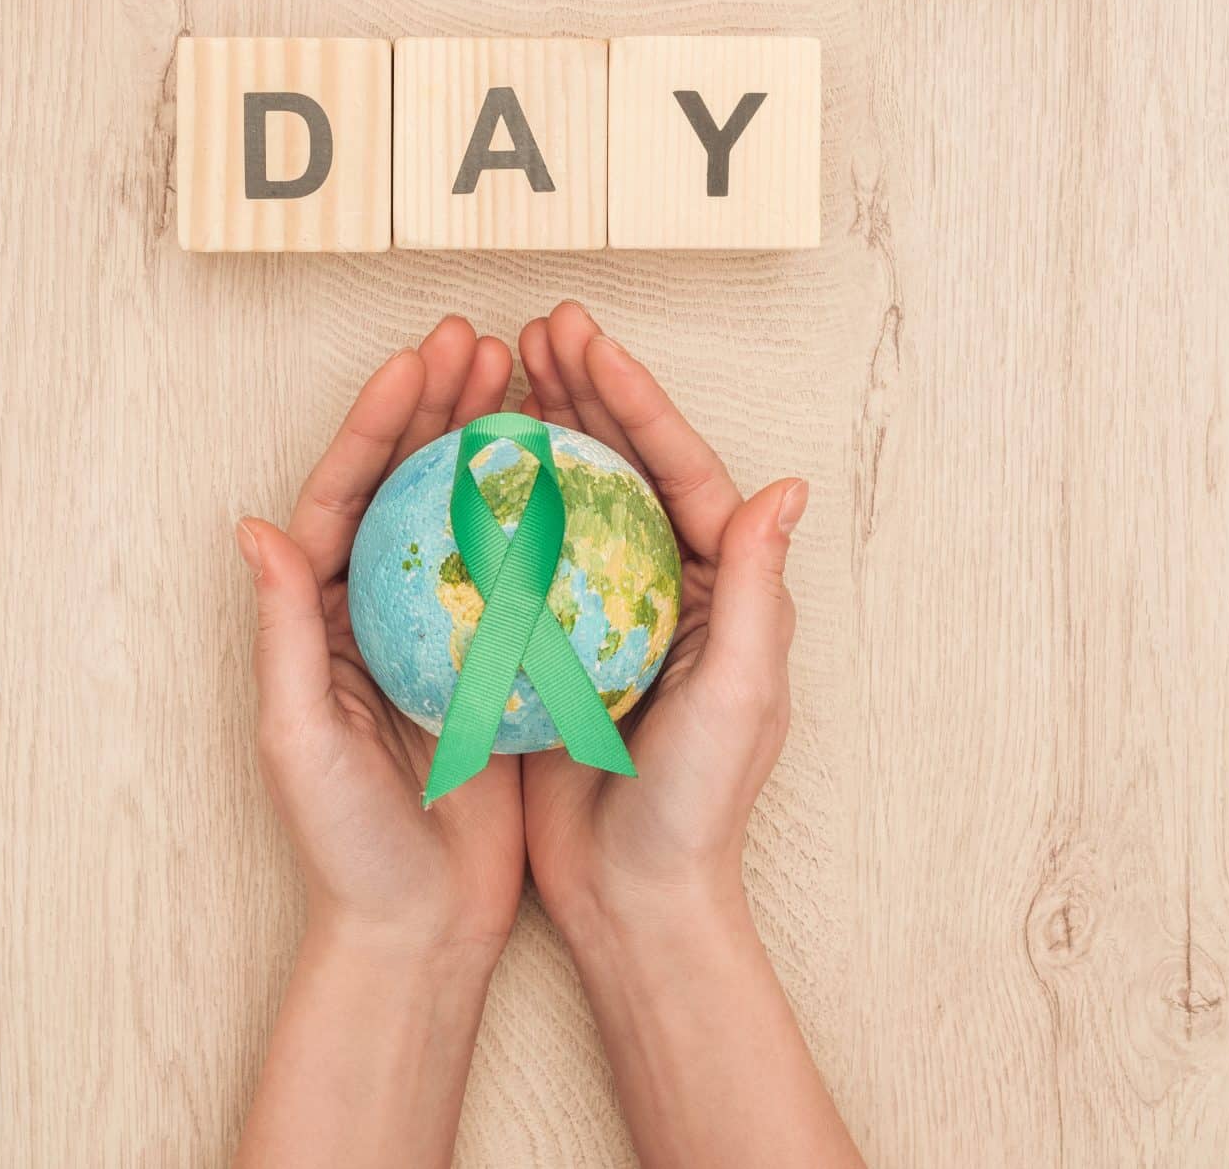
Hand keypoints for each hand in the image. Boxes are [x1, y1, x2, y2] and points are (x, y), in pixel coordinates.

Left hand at [237, 315, 523, 962]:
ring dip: (489, 443)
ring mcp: (437, 630)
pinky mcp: (492, 662)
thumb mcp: (299, 737)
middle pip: (404, 484)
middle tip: (482, 341)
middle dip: (437, 405)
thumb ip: (282, 631)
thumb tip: (255, 527)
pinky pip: (519, 569)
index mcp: (318, 615)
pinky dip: (542, 515)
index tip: (421, 361)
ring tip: (527, 380)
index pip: (346, 493)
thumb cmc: (345, 844)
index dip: (379, 421)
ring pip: (463, 513)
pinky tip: (579, 474)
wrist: (418, 927)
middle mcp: (374, 609)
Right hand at [510, 303, 857, 1168]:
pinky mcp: (550, 647)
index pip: (677, 469)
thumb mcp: (740, 693)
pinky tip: (446, 470)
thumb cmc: (699, 804)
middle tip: (535, 329)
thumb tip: (783, 489)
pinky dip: (488, 506)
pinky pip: (516, 557)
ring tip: (491, 371)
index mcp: (719, 587)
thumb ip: (757, 589)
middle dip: (581, 390)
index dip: (633, 397)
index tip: (586, 339)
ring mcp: (602, 614)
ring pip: (565, 499)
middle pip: (620, 467)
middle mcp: (665, 588)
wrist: (636, 899)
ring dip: (534, 432)